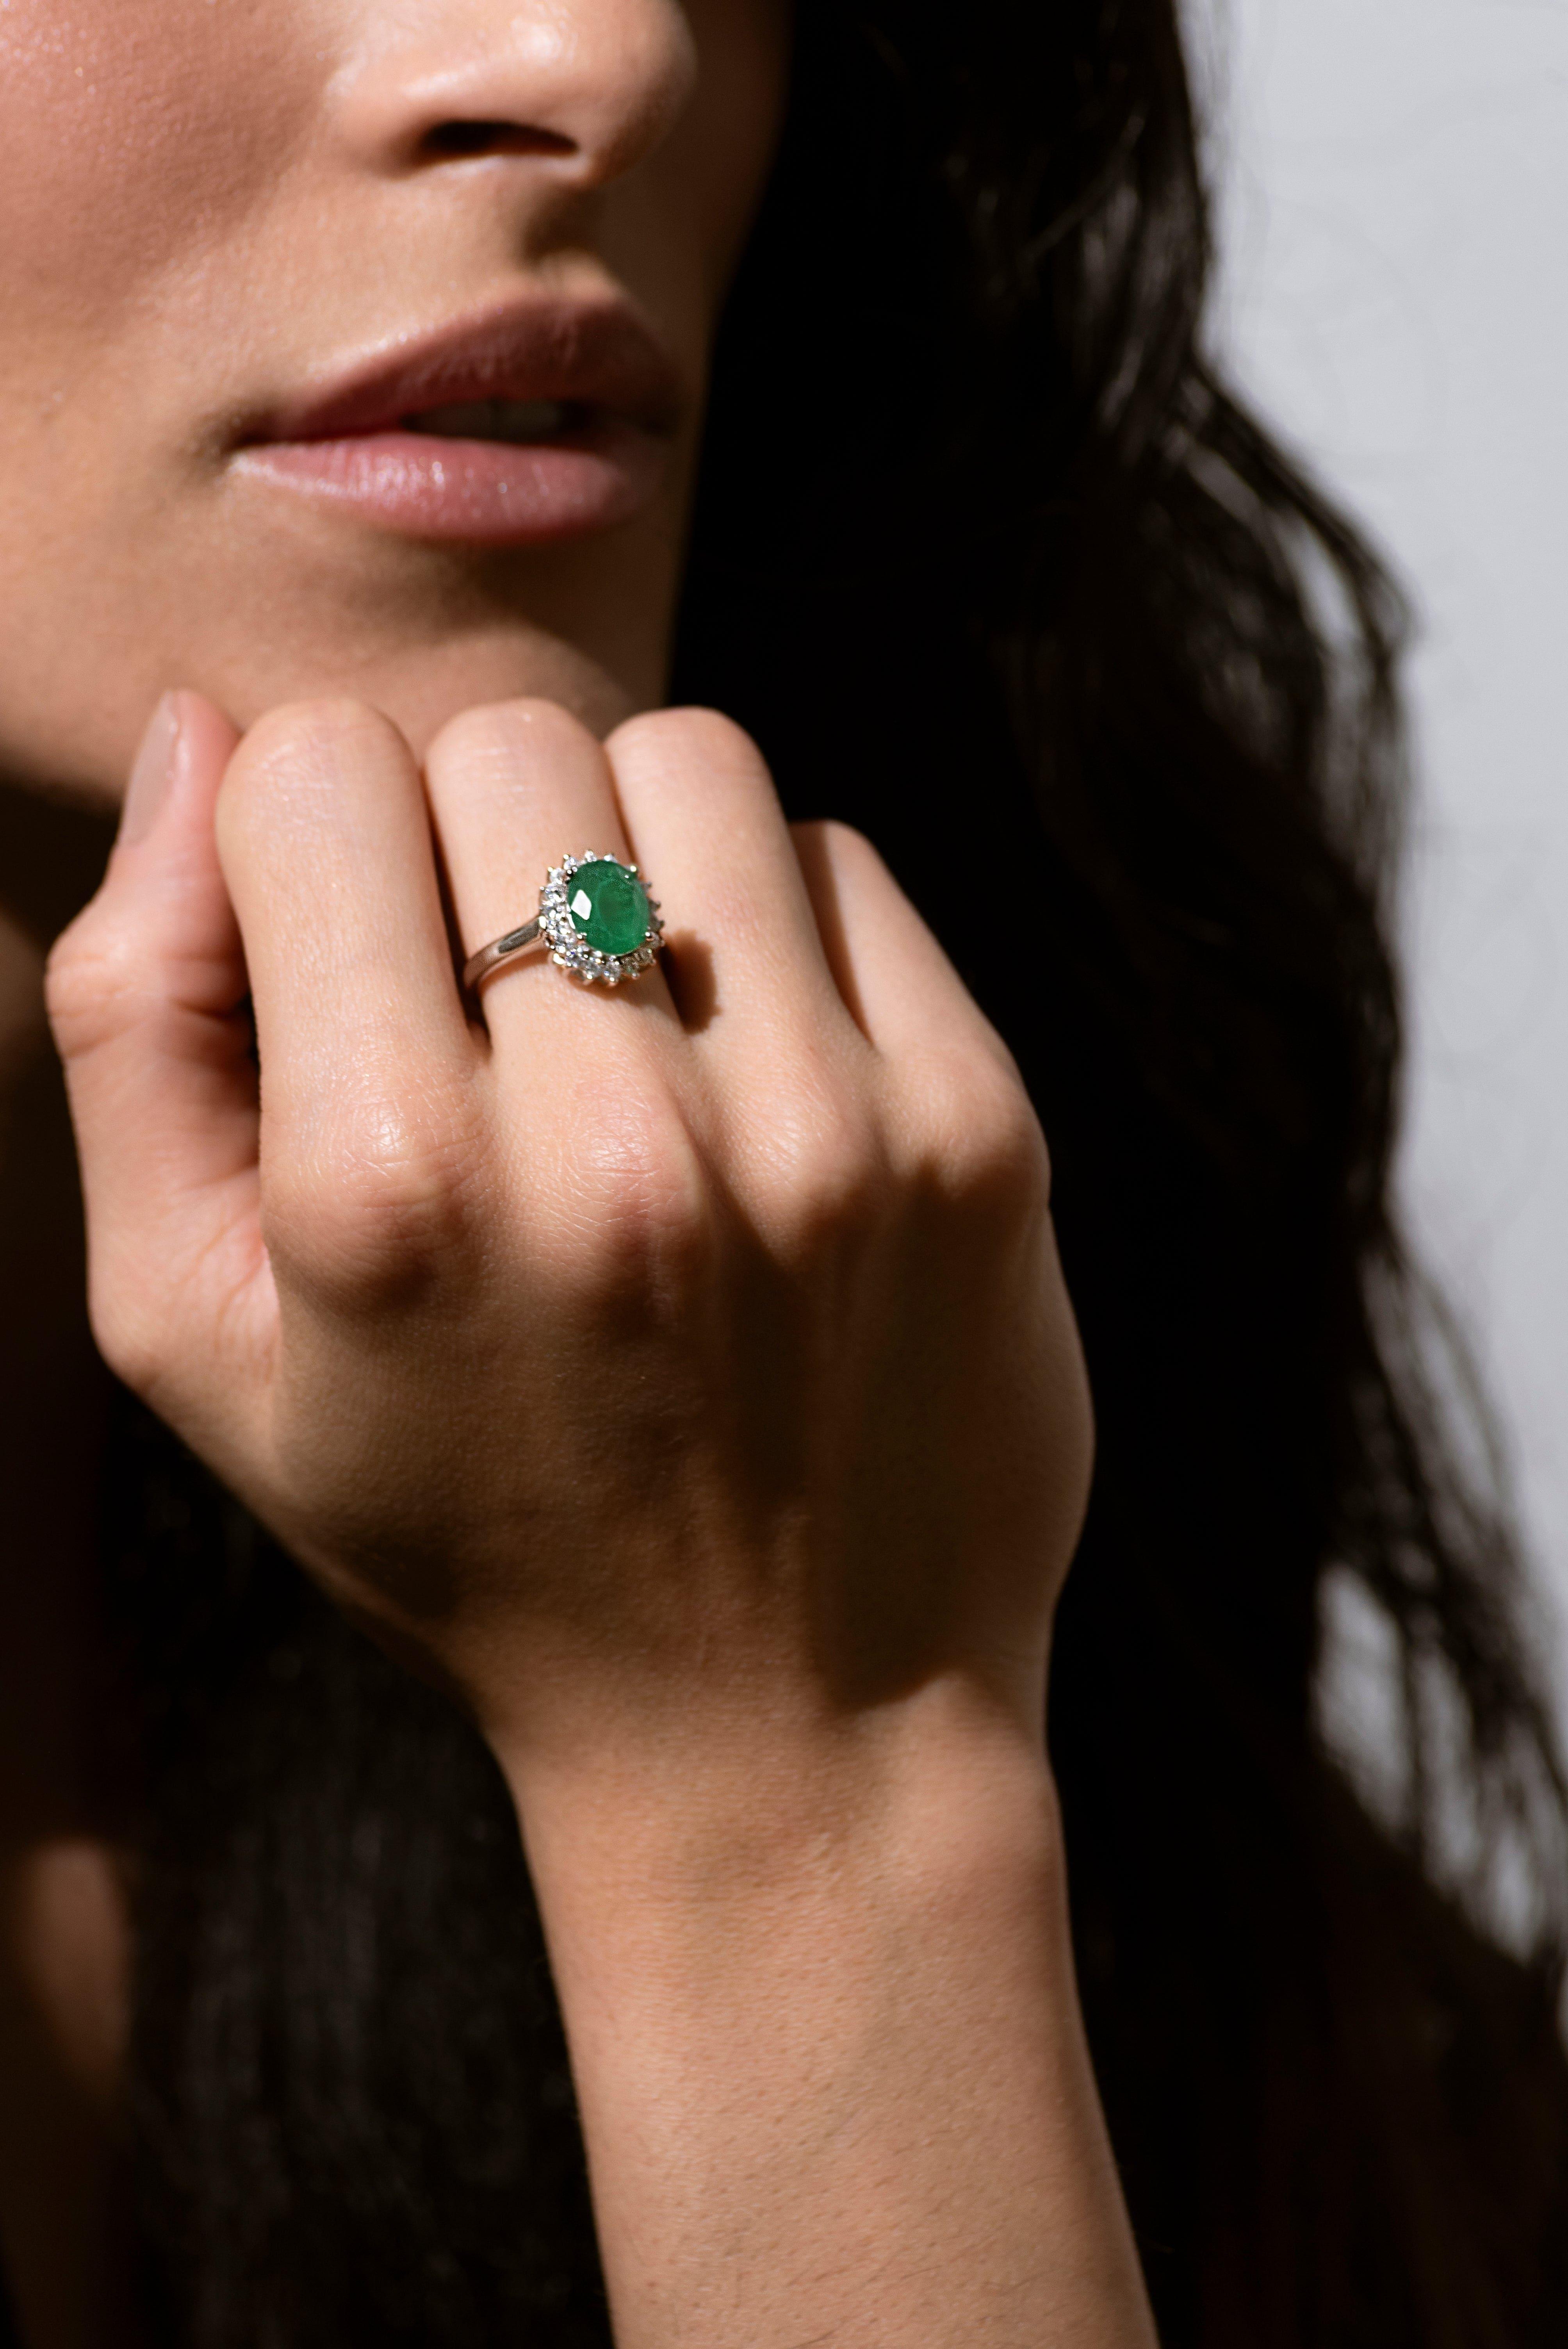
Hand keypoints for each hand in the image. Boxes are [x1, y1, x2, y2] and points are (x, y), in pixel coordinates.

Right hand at [48, 689, 1092, 1770]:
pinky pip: (843, 861)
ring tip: (622, 1018)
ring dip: (627, 848)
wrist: (787, 1721)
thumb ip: (138, 1024)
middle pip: (508, 738)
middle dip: (463, 831)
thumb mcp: (199, 1336)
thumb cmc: (461, 1520)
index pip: (319, 770)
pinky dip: (775, 924)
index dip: (306, 838)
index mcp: (394, 1192)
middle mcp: (621, 1146)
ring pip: (690, 762)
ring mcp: (829, 1130)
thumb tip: (195, 733)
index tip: (347, 958)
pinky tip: (749, 1072)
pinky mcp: (979, 1127)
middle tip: (487, 1001)